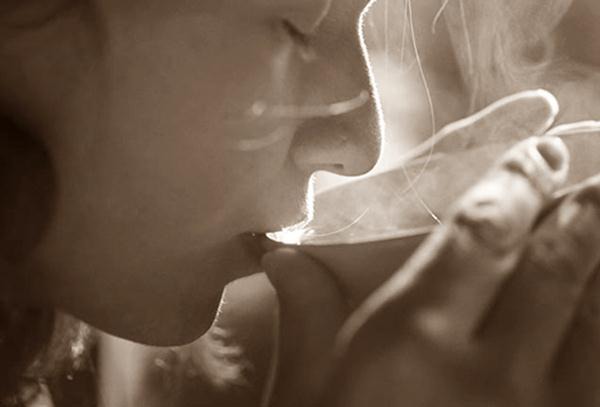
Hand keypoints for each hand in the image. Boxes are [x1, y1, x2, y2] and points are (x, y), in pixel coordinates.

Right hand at [262, 136, 599, 405]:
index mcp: (409, 342)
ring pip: (599, 317)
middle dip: (584, 208)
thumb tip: (276, 249)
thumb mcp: (305, 390)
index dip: (514, 186)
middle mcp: (482, 373)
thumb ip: (304, 311)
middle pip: (553, 265)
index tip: (536, 155)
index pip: (478, 237)